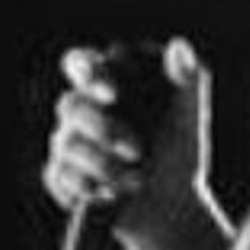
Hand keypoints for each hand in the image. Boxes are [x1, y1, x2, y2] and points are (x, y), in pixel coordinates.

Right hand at [41, 36, 217, 249]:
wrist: (173, 202)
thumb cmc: (179, 148)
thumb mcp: (191, 113)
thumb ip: (187, 78)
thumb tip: (179, 48)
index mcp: (105, 81)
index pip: (80, 64)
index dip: (90, 74)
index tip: (114, 95)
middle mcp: (79, 108)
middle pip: (70, 105)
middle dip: (105, 130)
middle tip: (138, 151)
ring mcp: (66, 141)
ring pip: (68, 144)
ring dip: (105, 165)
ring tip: (139, 181)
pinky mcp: (60, 176)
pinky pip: (59, 177)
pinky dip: (88, 188)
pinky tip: (112, 196)